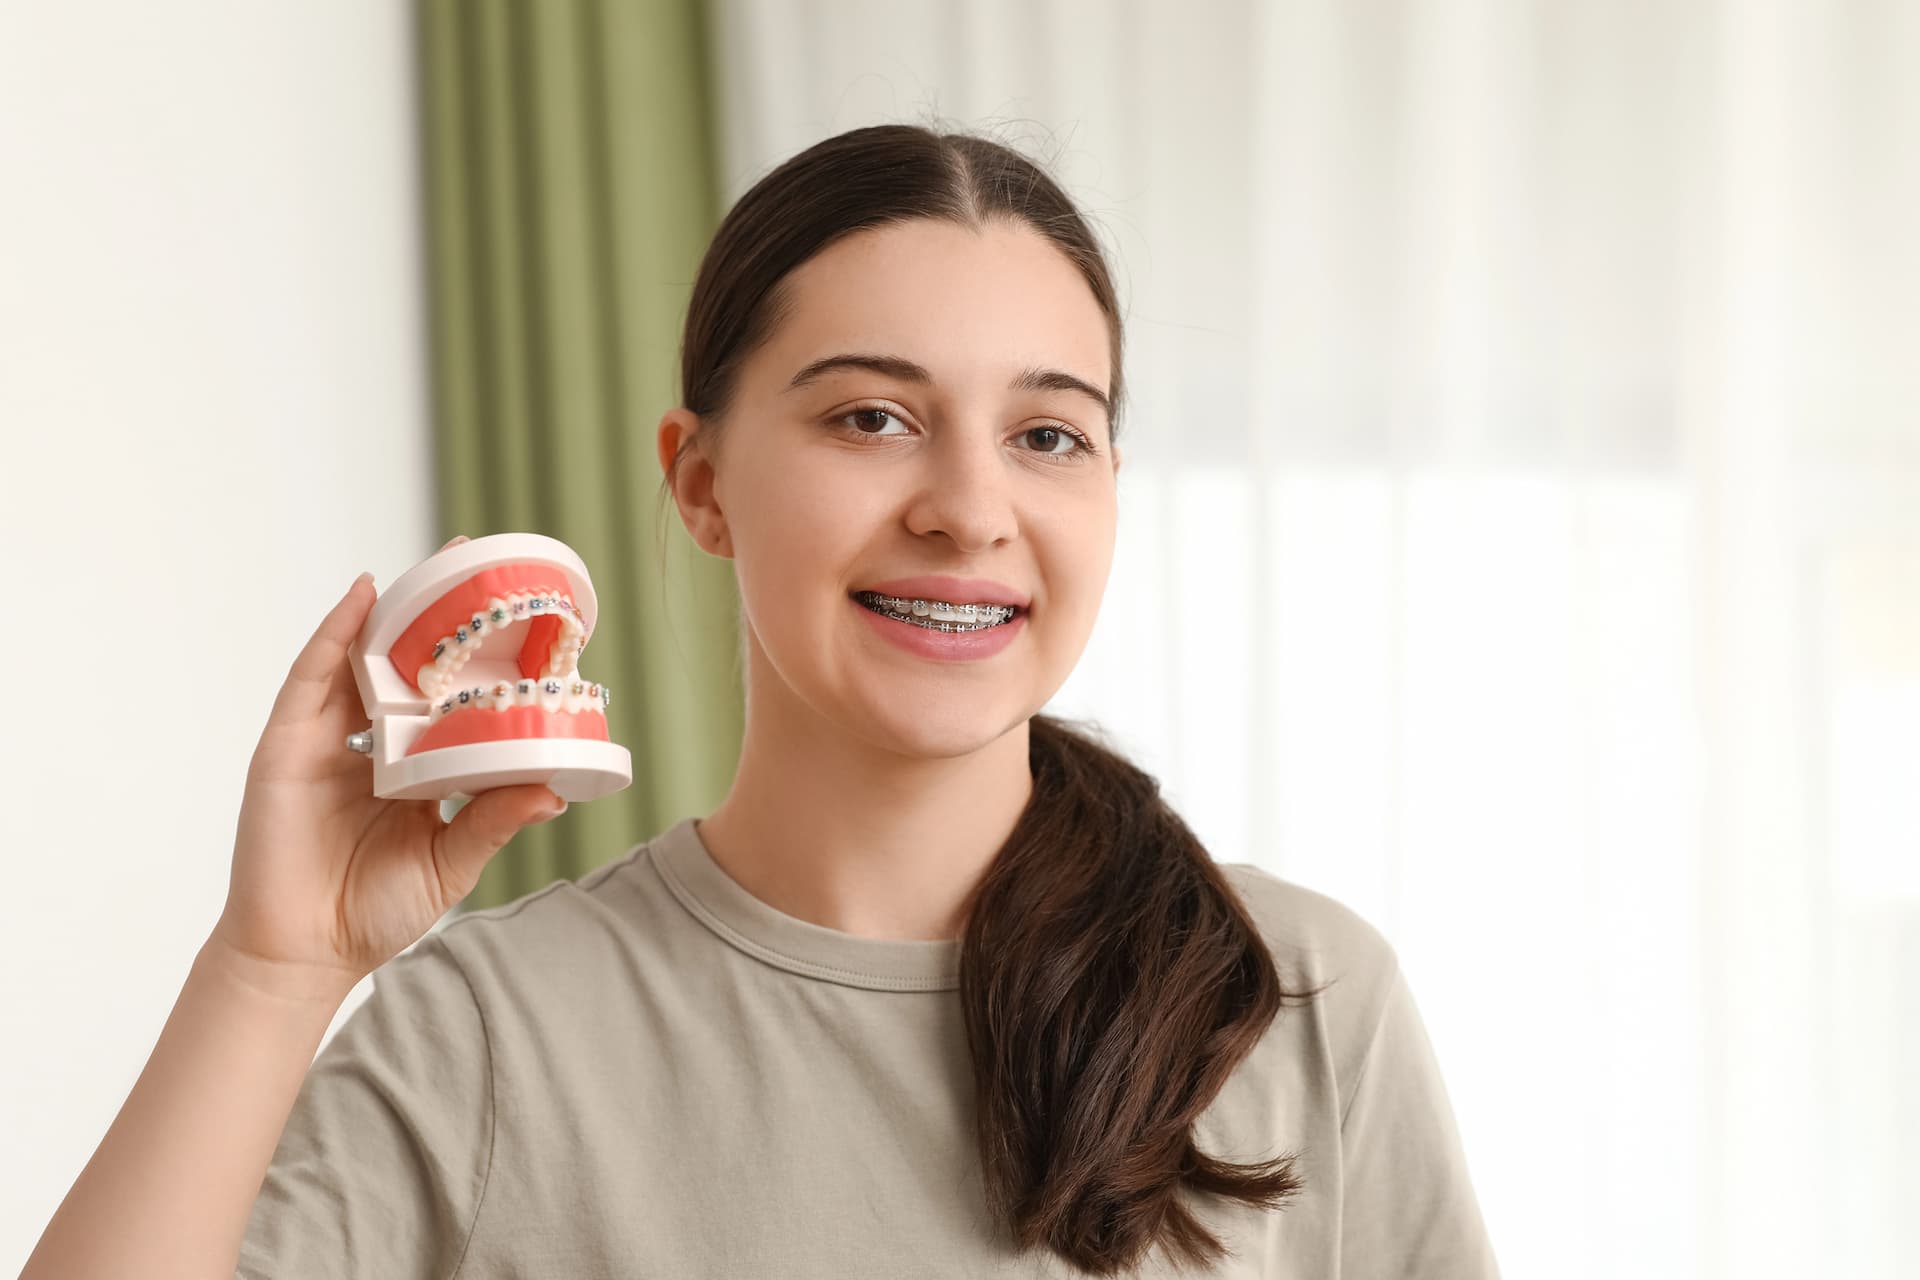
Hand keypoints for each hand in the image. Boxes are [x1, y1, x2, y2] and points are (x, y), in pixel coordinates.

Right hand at [208, 535, 565, 996]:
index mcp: (413, 768)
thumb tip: (555, 789)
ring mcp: (326, 739)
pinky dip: (335, 631)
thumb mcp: (453, 859)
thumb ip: (494, 819)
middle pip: (405, 666)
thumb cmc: (376, 911)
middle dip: (438, 617)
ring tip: (436, 566)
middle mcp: (370, 744)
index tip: (522, 622)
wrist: (306, 953)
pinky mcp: (287, 744)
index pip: (447, 699)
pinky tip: (363, 596)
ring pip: (361, 658)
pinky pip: (311, 676)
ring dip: (395, 610)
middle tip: (480, 563)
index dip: (477, 661)